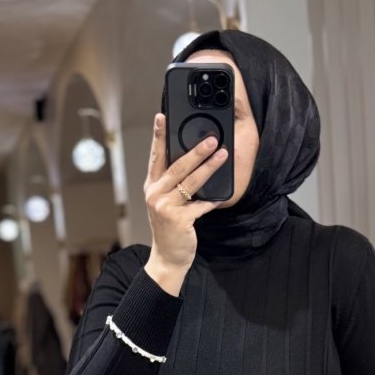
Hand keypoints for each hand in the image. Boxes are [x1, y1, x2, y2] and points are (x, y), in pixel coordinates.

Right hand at [144, 112, 228, 292]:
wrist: (168, 257)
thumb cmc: (170, 228)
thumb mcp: (166, 202)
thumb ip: (173, 183)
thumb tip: (193, 160)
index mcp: (152, 185)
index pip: (156, 156)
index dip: (159, 136)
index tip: (161, 117)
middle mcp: (155, 193)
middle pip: (177, 166)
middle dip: (196, 151)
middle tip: (211, 139)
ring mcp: (165, 207)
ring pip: (190, 182)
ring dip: (209, 167)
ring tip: (222, 155)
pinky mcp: (178, 220)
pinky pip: (200, 205)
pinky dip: (212, 201)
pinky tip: (222, 196)